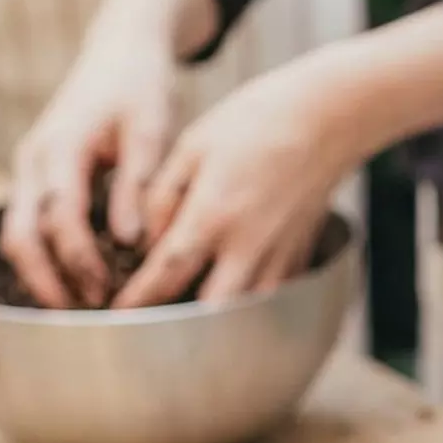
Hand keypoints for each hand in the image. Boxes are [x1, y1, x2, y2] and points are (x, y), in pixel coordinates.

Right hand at [2, 0, 216, 307]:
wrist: (121, 51)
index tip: (108, 291)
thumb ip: (136, 185)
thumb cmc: (141, 87)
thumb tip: (128, 242)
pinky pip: (33, 223)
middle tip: (86, 315)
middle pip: (21, 234)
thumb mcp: (151, 130)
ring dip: (46, 273)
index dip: (79, 259)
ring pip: (20, 233)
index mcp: (61, 147)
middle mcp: (35, 159)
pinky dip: (50, 255)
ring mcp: (32, 168)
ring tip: (85, 307)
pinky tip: (83, 280)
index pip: (59, 216)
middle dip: (47, 279)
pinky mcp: (41, 176)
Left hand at [112, 62, 359, 308]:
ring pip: (244, 311)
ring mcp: (279, 254)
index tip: (115, 313)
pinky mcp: (299, 254)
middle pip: (209, 310)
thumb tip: (148, 242)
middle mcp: (248, 245)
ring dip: (214, 319)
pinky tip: (231, 296)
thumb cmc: (255, 123)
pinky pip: (270, 295)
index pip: (166, 273)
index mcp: (214, 215)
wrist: (327, 119)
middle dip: (176, 324)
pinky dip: (246, 303)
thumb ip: (162, 199)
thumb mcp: (191, 148)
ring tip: (188, 318)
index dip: (137, 300)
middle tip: (148, 323)